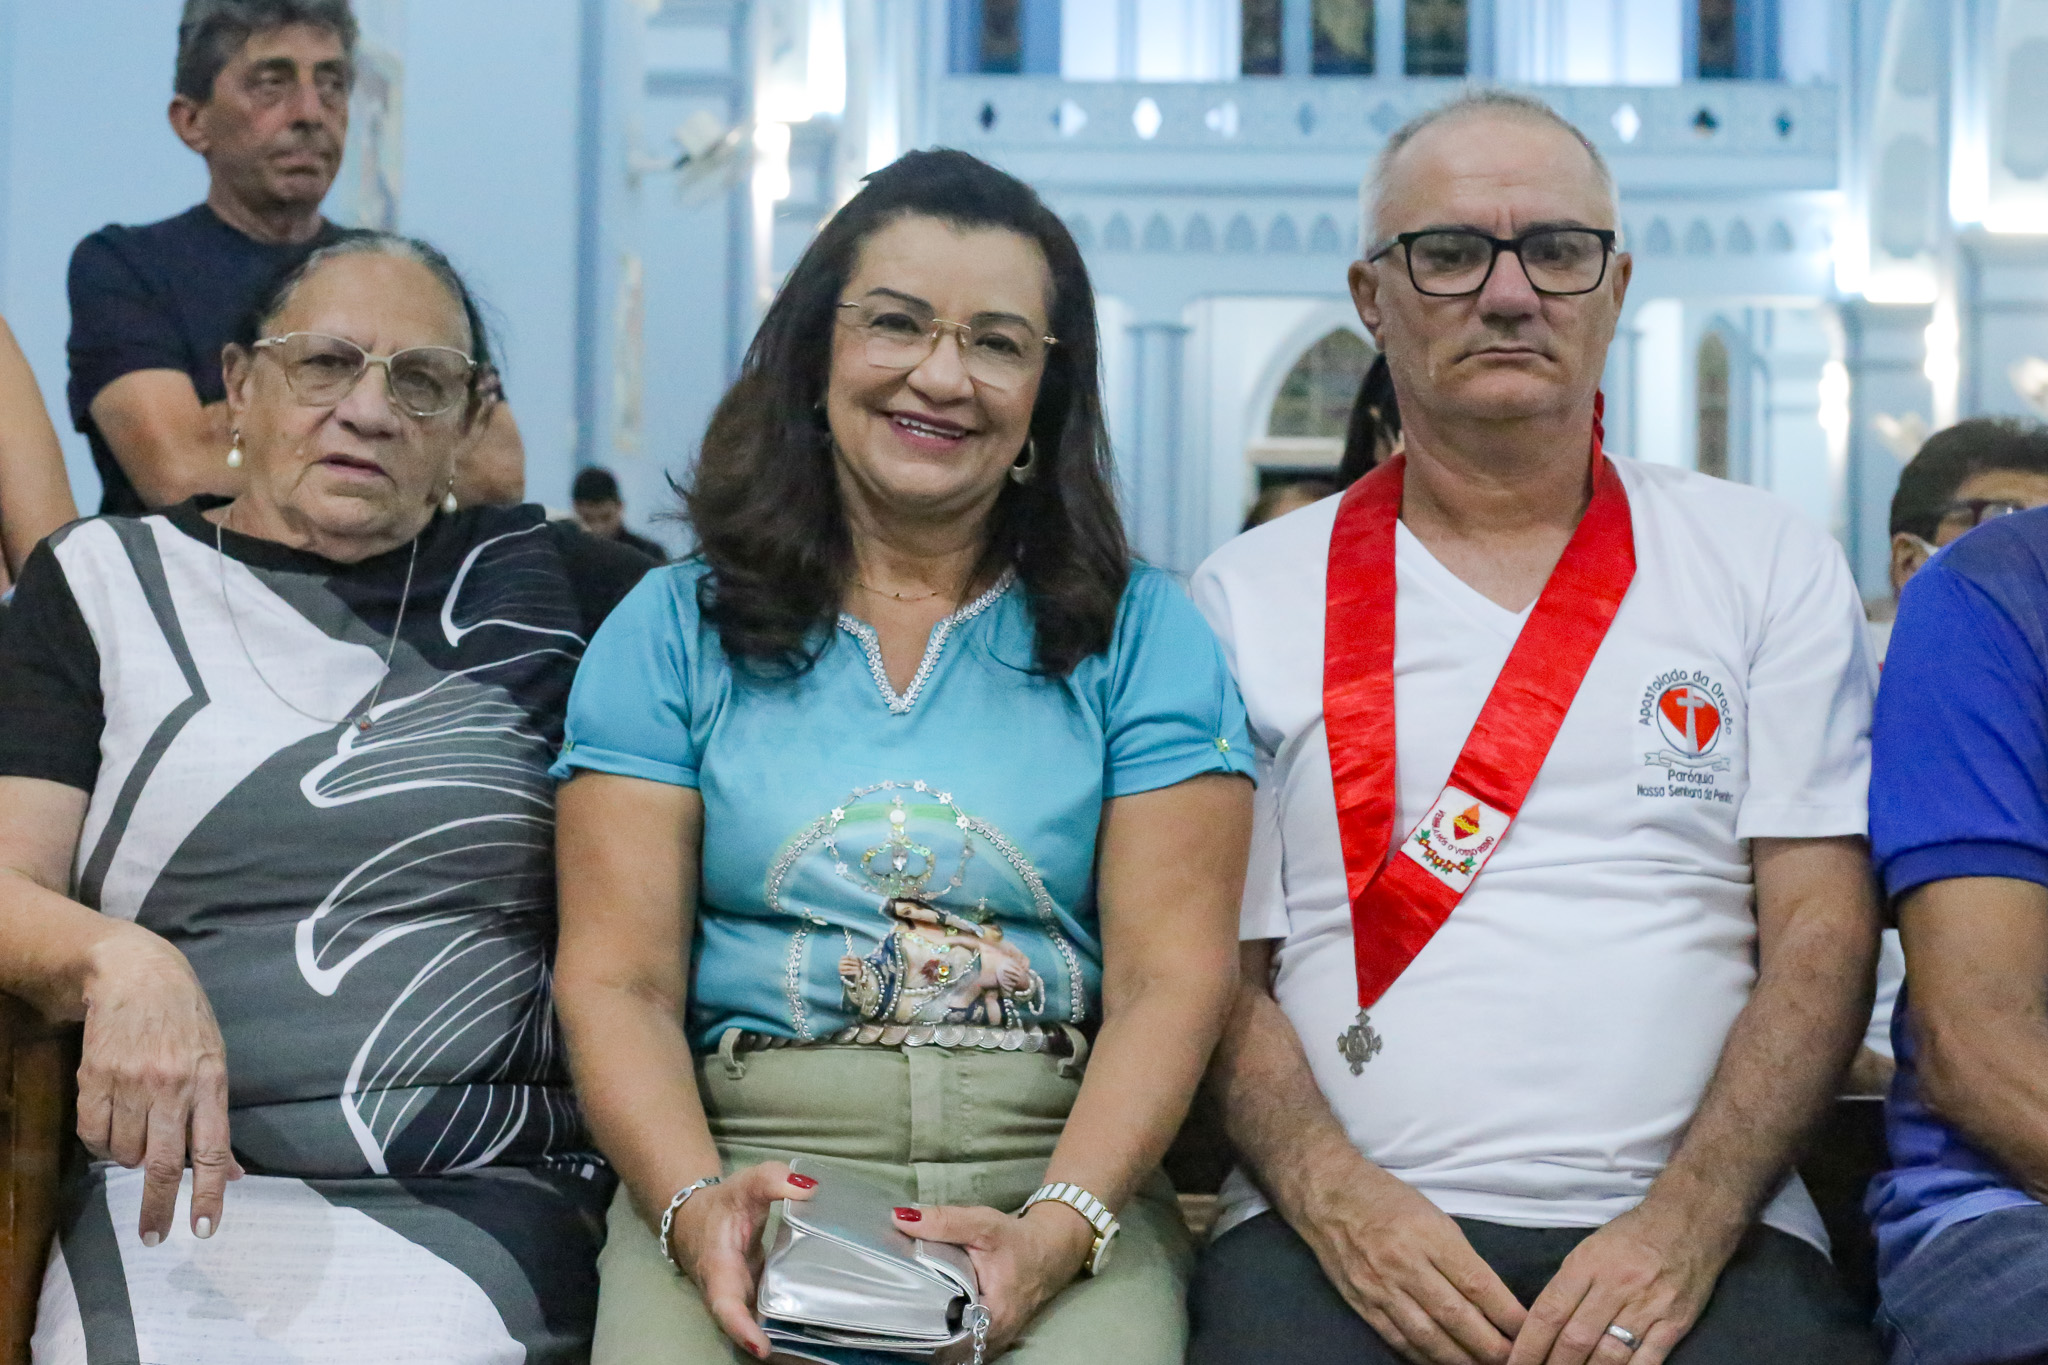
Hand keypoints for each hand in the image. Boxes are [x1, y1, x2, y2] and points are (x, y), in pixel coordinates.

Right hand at [74, 926, 241, 1246]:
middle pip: (160, 1164)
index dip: (207, 1194)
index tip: (202, 1229)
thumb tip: (231, 1173)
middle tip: (152, 1236)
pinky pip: (92, 1134)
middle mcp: (171, 1086)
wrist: (136, 974)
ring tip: (137, 1136)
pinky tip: (111, 1129)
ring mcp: (130, 1082)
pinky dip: (101, 1144)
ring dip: (128, 1159)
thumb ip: (217, 1118)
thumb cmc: (186, 1020)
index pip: (211, 1150)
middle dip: (156, 1208)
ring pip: (123, 1152)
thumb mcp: (216, 1059)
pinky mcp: (93, 1078)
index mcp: (211, 1081)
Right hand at [665, 1162, 816, 1359]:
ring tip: (816, 1353)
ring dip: (783, 1341)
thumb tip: (809, 1188)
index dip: (741, 1327)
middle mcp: (729, 1293)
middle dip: (770, 1345)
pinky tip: (820, 1333)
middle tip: (804, 1359)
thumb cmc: (723, 1204)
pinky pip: (770, 1317)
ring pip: (758, 1327)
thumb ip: (772, 1180)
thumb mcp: (745, 1184)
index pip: (726, 1304)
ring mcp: (742, 1300)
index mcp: (720, 1269)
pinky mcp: (755, 1299)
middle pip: (744, 1328)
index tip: (762, 1348)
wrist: (696, 1219)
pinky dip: (789, 1327)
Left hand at [892, 1201, 1094, 1356]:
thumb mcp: (982, 1224)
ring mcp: (993, 1340)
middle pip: (948, 1348)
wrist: (1050, 1249)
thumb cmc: (1017, 1239)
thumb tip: (899, 1218)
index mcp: (993, 1315)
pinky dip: (946, 1336)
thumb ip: (943, 1222)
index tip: (896, 1310)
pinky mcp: (991, 1336)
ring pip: (954, 1351)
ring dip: (933, 1337)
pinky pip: (962, 1345)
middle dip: (922, 1333)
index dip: (921, 1329)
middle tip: (896, 1310)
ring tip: (908, 1314)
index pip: (948, 1339)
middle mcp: (993, 1336)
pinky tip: (928, 1318)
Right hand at [1290, 1166, 1524, 1364]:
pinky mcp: (1362, 1302)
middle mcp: (1405, 1262)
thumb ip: (1458, 1255)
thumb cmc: (1386, 1198)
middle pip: (1457, 1316)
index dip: (1507, 1314)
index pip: (1477, 1283)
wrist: (1326, 1193)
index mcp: (1428, 1234)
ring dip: (1461, 1359)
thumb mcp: (1432, 1213)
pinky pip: (1398, 1338)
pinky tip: (1443, 1364)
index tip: (1529, 1330)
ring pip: (1429, 1336)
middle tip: (1516, 1360)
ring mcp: (1380, 1286)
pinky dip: (1424, 1357)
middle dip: (1491, 1346)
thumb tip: (1491, 1299)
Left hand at [1504, 1203, 1729, 1364]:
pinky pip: (1647, 1360)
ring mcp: (1647, 1306)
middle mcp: (1615, 1285)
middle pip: (1575, 1338)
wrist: (1688, 1221)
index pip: (1549, 1312)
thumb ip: (1567, 1286)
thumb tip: (1541, 1327)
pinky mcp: (1674, 1322)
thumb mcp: (1589, 1249)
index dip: (1529, 1345)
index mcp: (1587, 1264)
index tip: (1514, 1364)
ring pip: (1608, 1354)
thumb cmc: (1631, 1237)